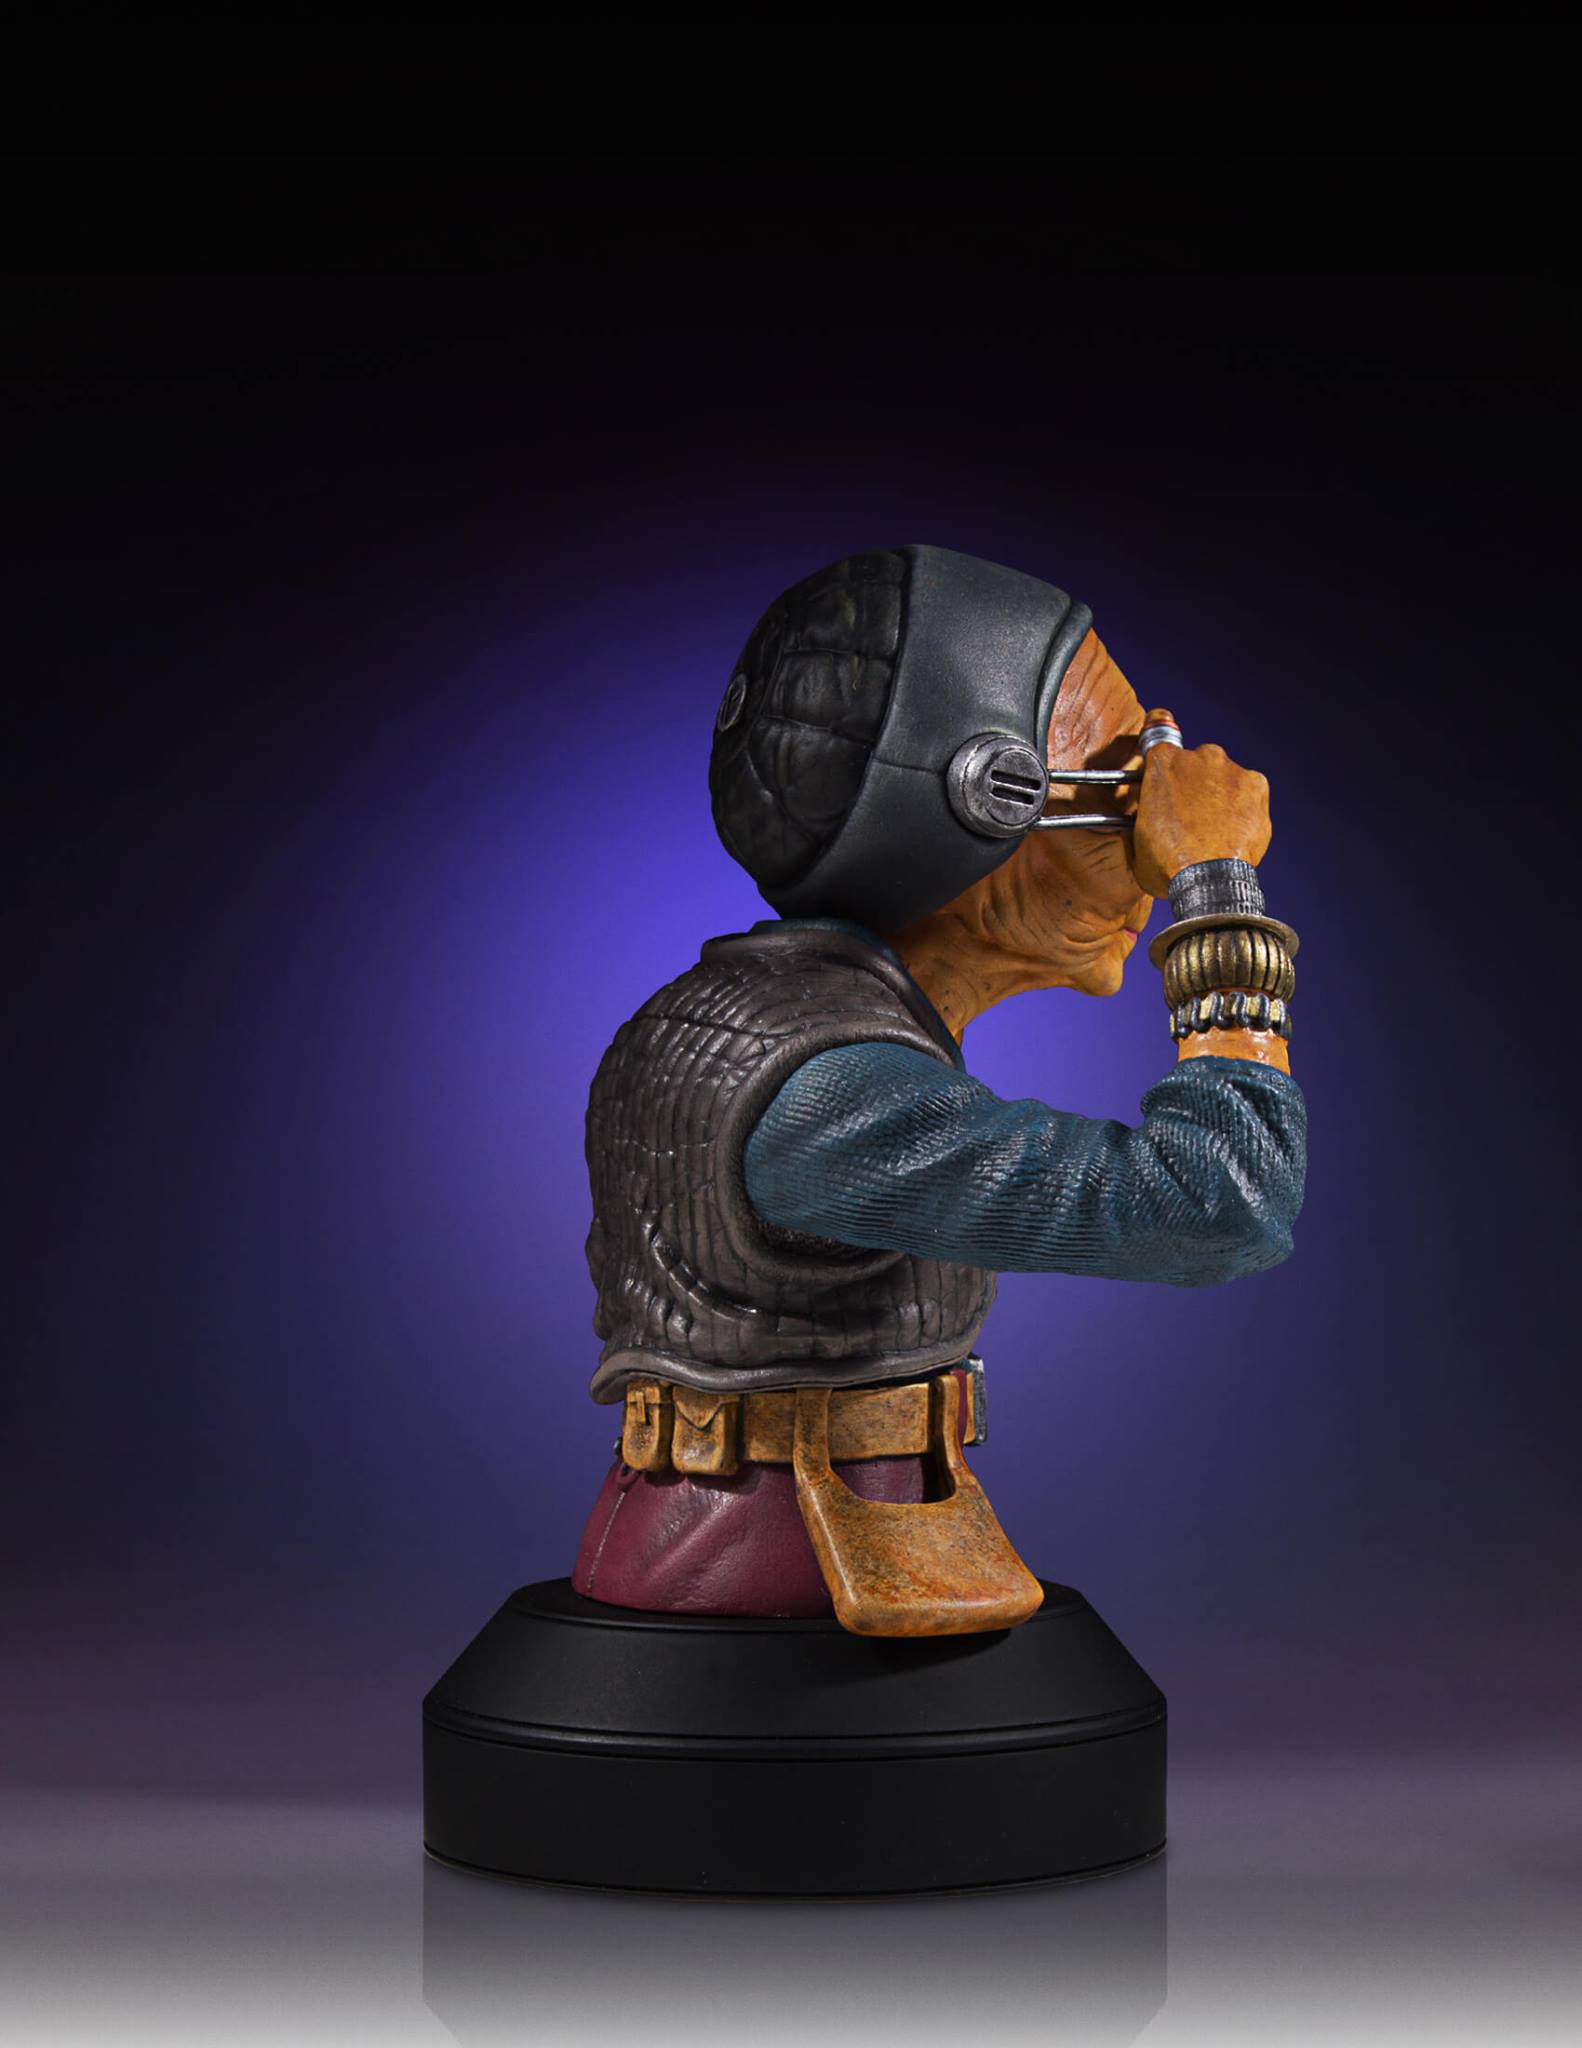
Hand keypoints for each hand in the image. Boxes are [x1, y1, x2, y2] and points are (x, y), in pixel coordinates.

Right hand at [1129, 708, 1271, 899]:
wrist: (1208, 880)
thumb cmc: (1168, 864)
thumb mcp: (1138, 837)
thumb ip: (1146, 812)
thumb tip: (1148, 817)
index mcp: (1162, 763)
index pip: (1158, 732)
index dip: (1161, 747)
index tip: (1165, 755)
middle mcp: (1199, 756)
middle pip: (1198, 761)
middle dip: (1195, 781)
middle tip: (1192, 814)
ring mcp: (1231, 770)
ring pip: (1225, 776)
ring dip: (1221, 794)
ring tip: (1216, 828)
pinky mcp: (1257, 786)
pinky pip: (1249, 791)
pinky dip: (1244, 806)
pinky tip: (1235, 830)